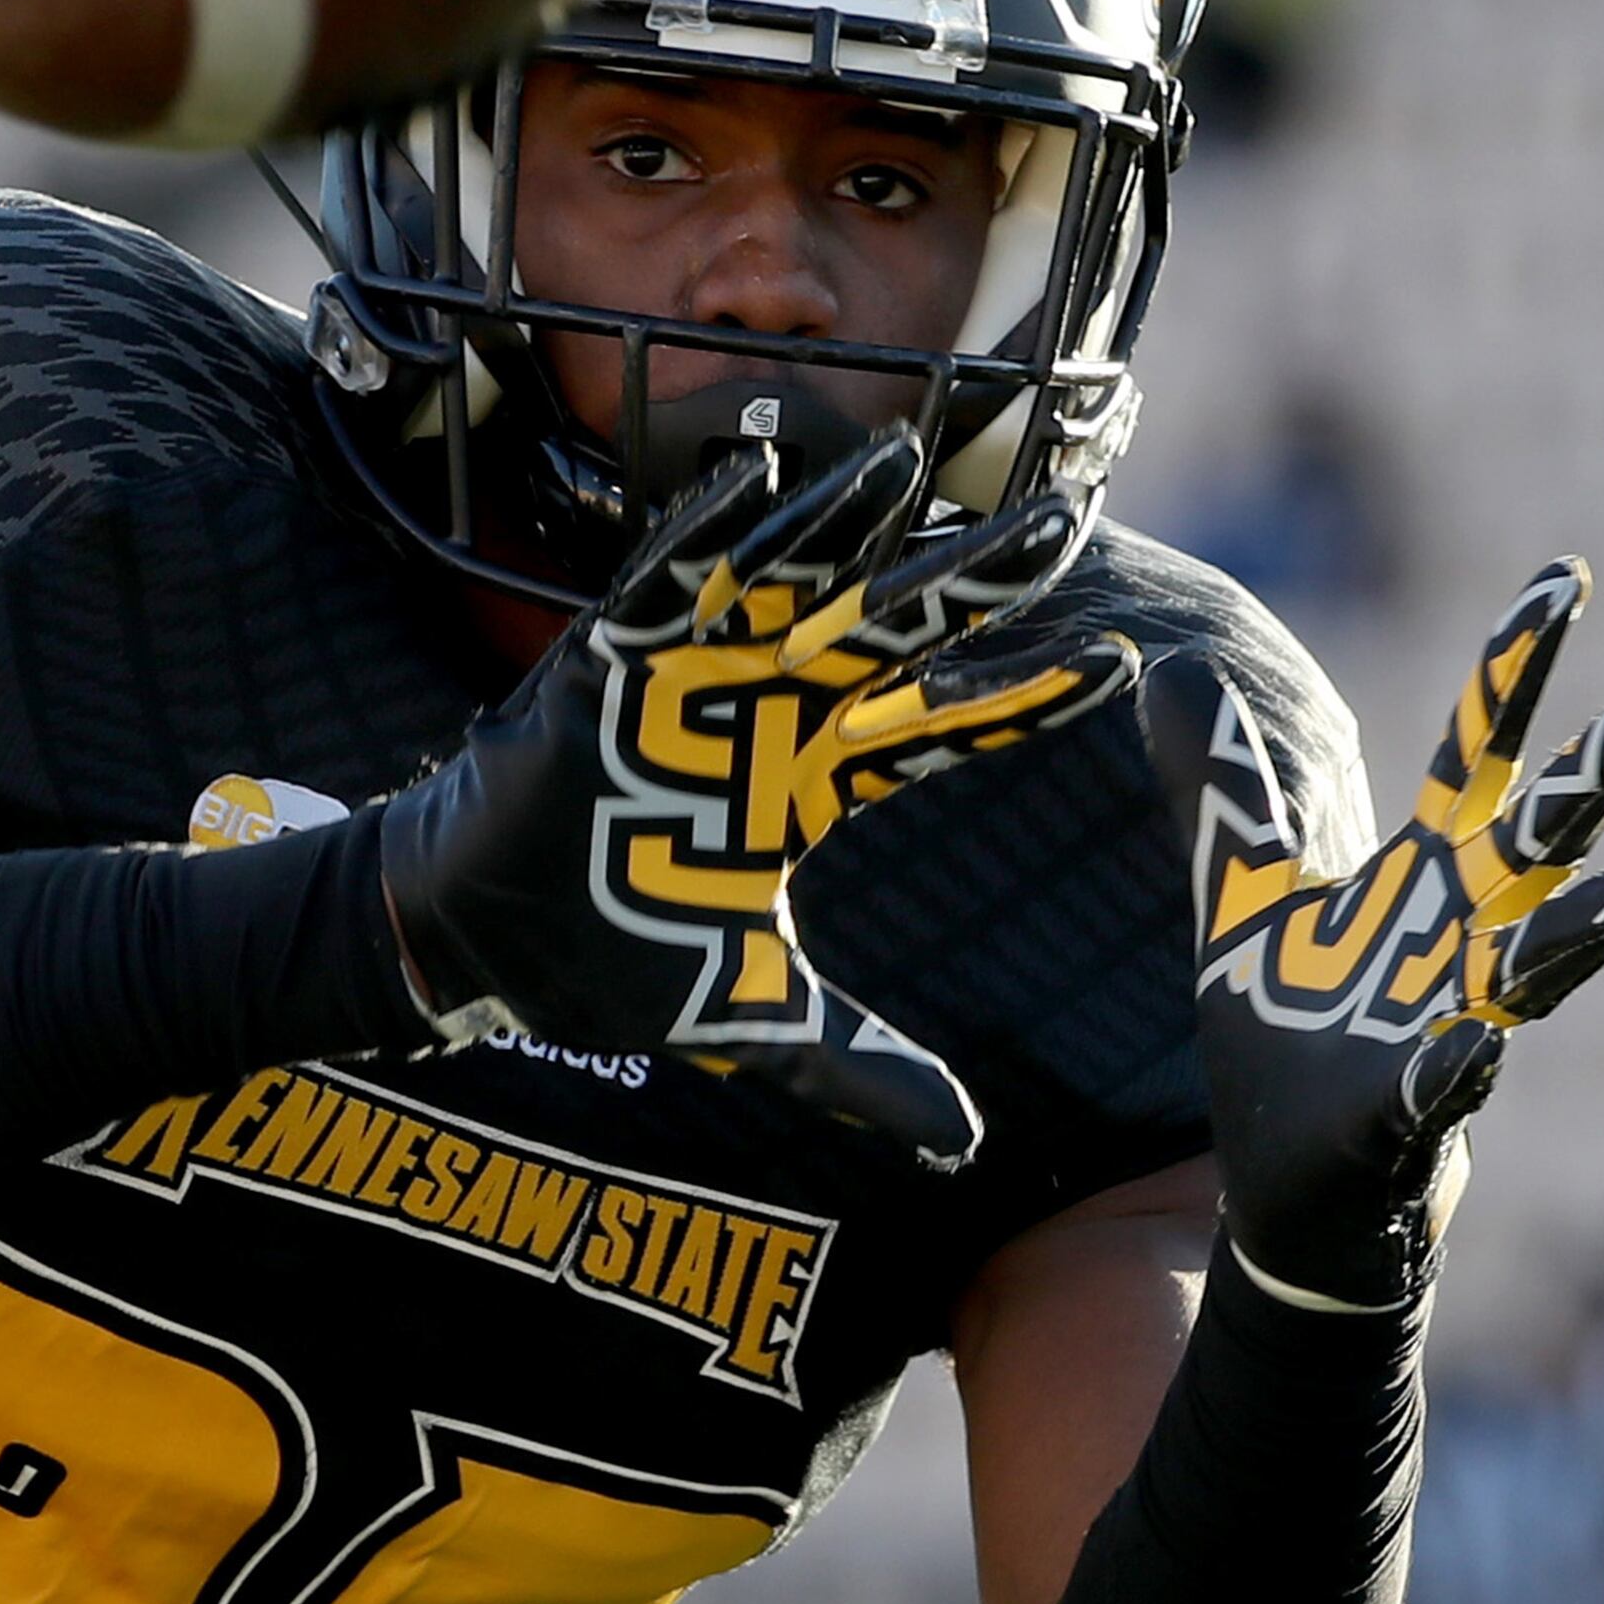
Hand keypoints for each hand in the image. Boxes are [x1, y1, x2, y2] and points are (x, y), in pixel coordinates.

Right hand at [382, 428, 1133, 1163]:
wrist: (482, 944)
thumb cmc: (615, 959)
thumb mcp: (759, 1022)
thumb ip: (861, 1070)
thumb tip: (964, 1146)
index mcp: (815, 776)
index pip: (943, 727)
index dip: (1025, 698)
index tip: (1120, 664)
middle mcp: (770, 707)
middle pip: (892, 628)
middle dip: (974, 577)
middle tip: (1066, 518)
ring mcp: (690, 674)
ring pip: (787, 579)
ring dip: (843, 520)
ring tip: (912, 458)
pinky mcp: (608, 662)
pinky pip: (661, 582)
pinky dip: (701, 531)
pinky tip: (754, 474)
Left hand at [1143, 560, 1603, 1308]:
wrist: (1293, 1187)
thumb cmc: (1291, 1034)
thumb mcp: (1242, 894)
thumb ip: (1220, 789)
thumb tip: (1169, 671)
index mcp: (1425, 878)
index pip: (1481, 753)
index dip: (1515, 668)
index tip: (1564, 575)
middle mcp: (1459, 939)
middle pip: (1546, 840)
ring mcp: (1447, 1024)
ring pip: (1532, 971)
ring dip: (1579, 933)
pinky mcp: (1405, 1113)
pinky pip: (1442, 1088)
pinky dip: (1456, 1069)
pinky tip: (1468, 1051)